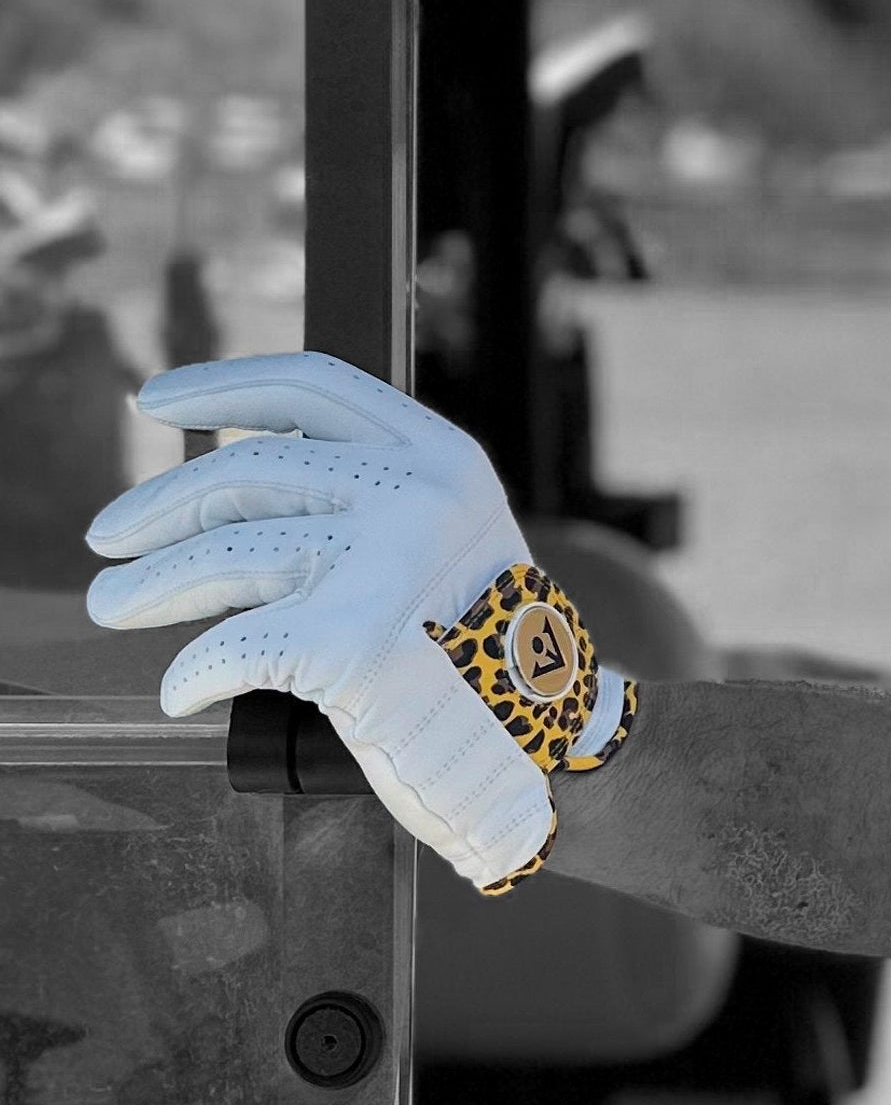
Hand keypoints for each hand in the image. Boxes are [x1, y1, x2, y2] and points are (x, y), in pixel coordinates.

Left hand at [85, 351, 633, 892]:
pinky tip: (184, 688)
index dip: (224, 388)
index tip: (157, 399)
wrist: (546, 735)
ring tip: (117, 604)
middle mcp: (415, 494)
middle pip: (250, 471)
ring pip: (226, 554)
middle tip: (111, 536)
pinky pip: (232, 647)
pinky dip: (193, 671)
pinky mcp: (349, 644)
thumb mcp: (449, 529)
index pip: (313, 389)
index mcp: (440, 456)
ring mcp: (384, 564)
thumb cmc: (485, 644)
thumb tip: (226, 488)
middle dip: (161, 504)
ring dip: (154, 584)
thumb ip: (370, 493)